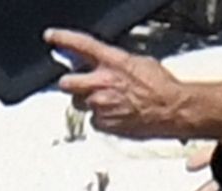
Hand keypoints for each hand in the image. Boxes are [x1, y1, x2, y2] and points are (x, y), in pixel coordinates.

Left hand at [46, 28, 188, 139]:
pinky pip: (92, 120)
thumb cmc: (160, 85)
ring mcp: (100, 103)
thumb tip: (104, 62)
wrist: (171, 108)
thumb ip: (115, 62)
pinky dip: (101, 118)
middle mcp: (102, 82)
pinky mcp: (102, 122)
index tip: (51, 36)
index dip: (63, 39)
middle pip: (66, 82)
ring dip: (89, 102)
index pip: (82, 45)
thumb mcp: (139, 62)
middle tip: (79, 85)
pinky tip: (116, 114)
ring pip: (79, 103)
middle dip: (70, 84)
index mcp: (113, 61)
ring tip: (110, 101)